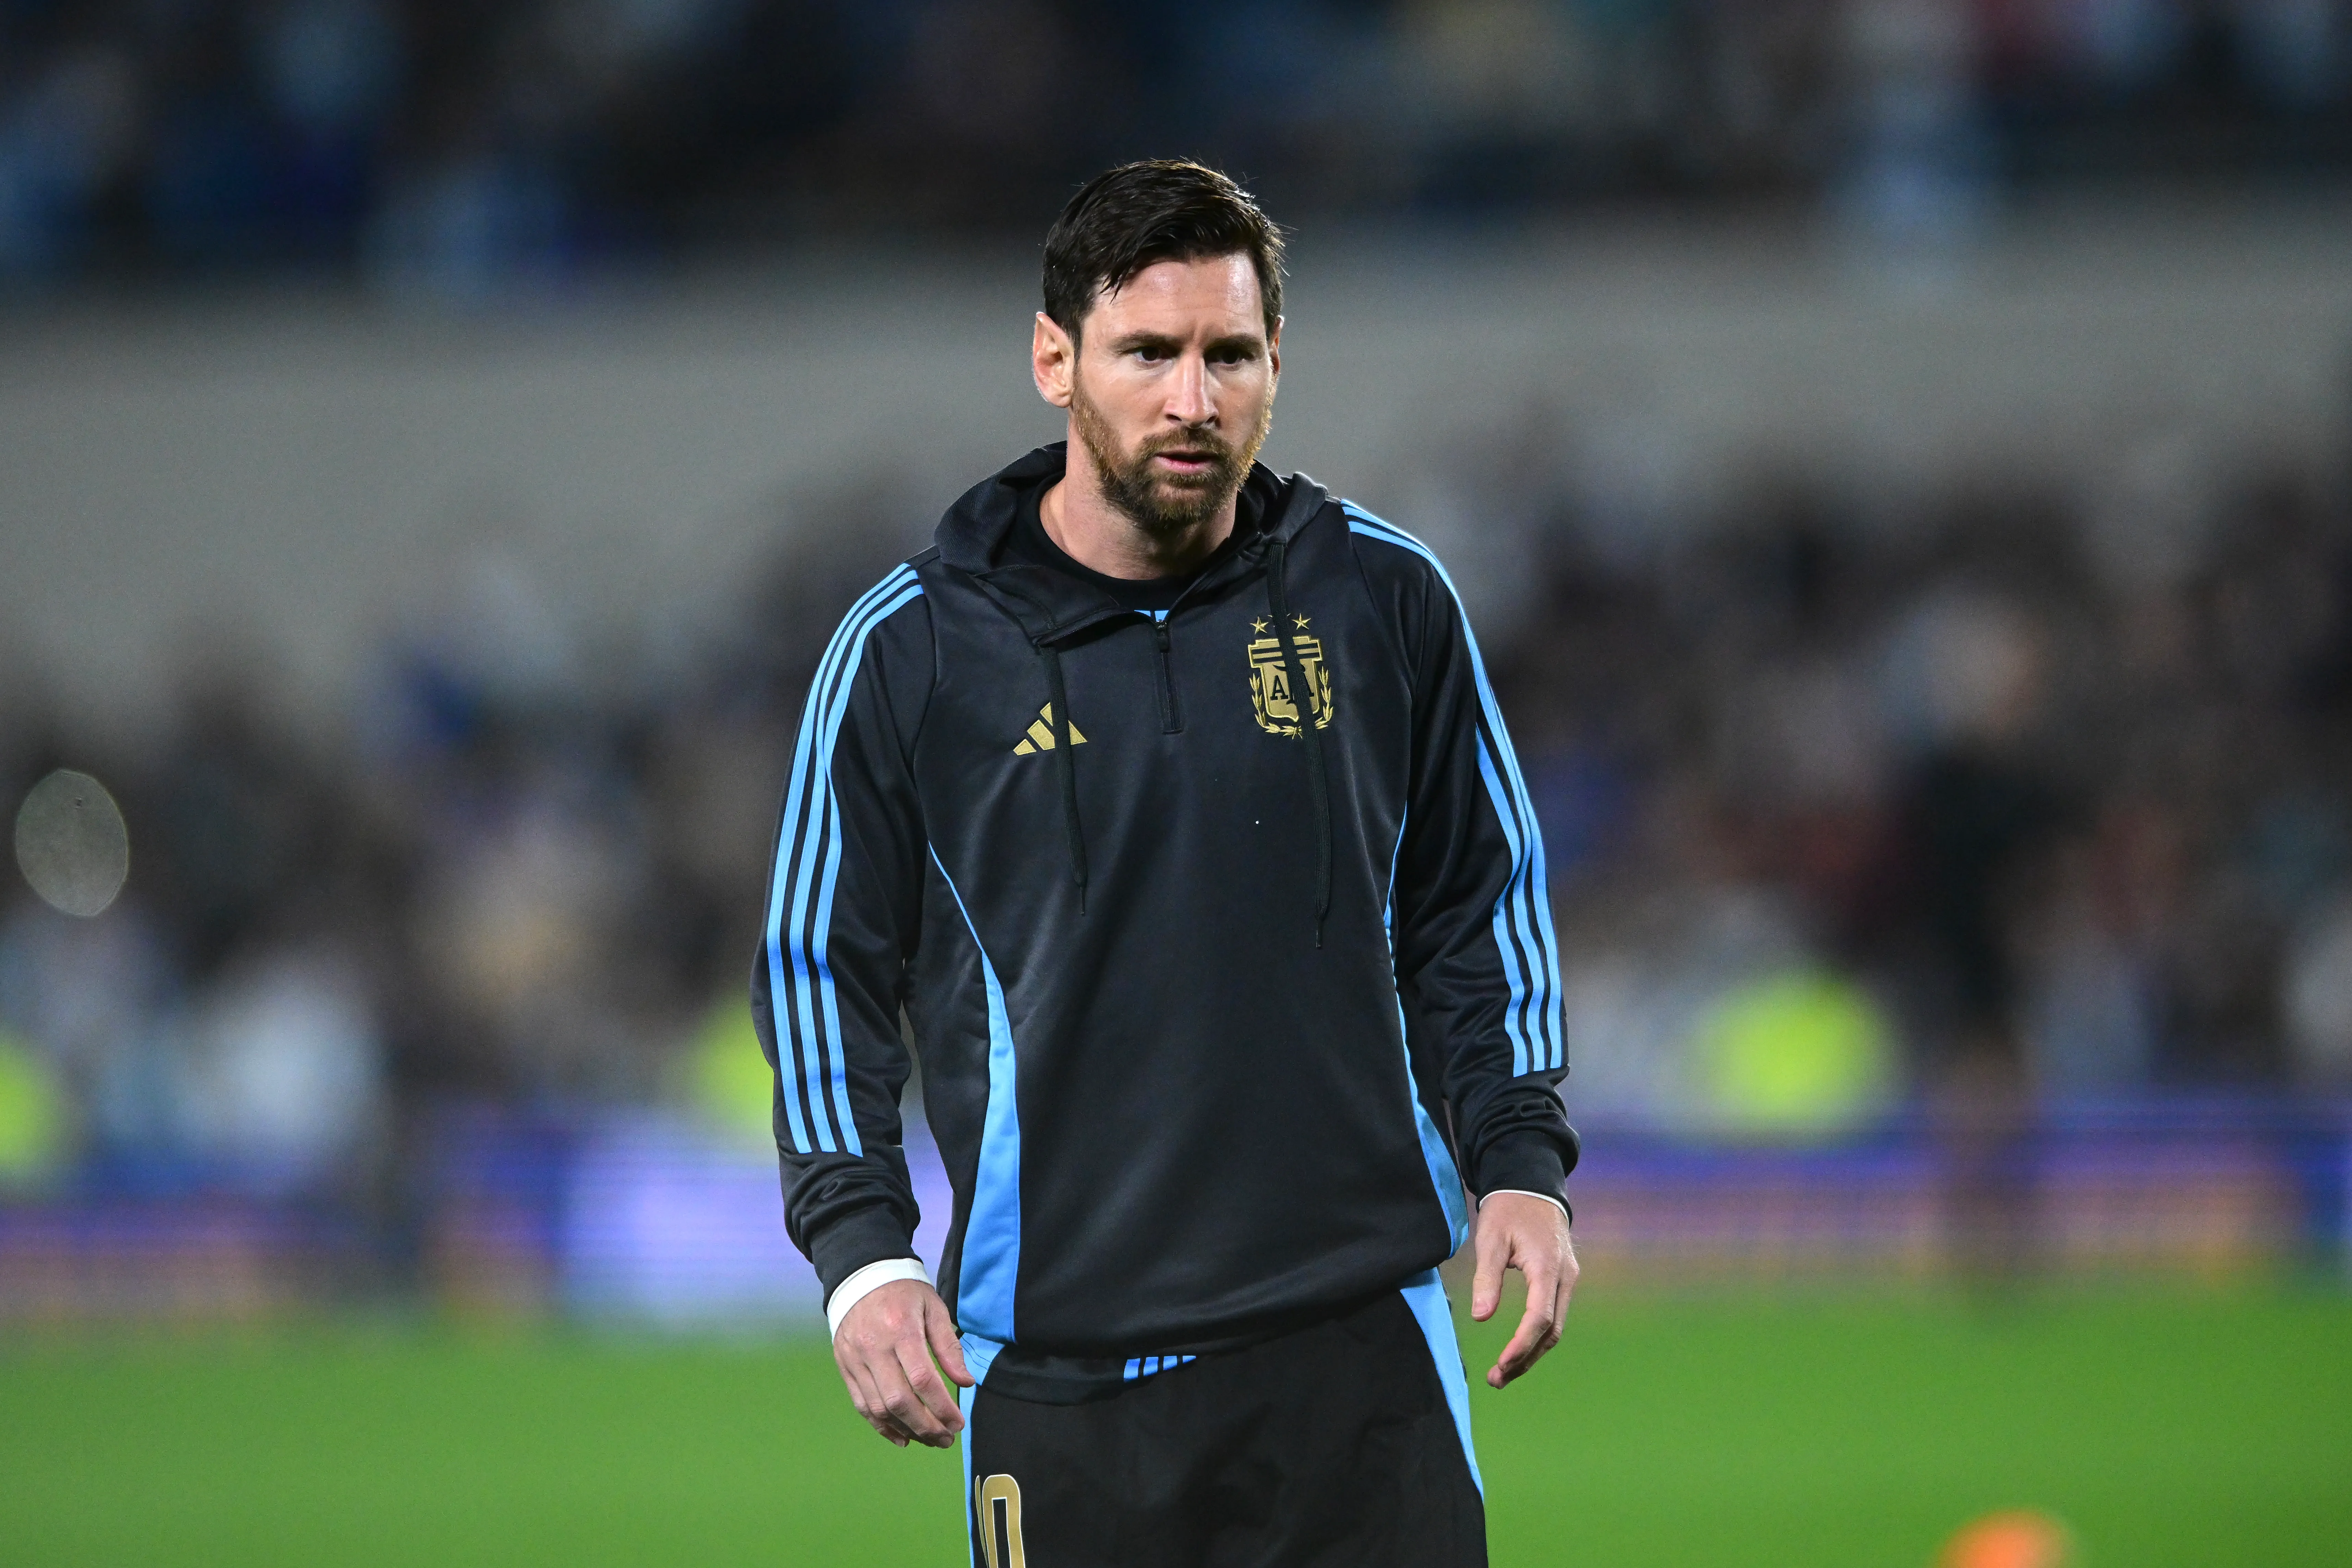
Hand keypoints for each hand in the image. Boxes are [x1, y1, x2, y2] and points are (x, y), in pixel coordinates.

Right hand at [832, 1279, 974, 1447]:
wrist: (861, 1276)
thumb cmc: (904, 1292)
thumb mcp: (934, 1308)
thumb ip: (949, 1347)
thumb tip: (965, 1383)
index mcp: (900, 1330)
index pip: (923, 1380)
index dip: (942, 1407)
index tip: (958, 1423)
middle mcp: (874, 1348)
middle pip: (899, 1400)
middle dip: (926, 1427)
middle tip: (946, 1439)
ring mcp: (855, 1359)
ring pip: (879, 1408)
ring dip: (907, 1430)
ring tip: (930, 1440)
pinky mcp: (845, 1367)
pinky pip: (862, 1405)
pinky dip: (882, 1426)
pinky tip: (902, 1437)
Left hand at [1468, 1192, 1577, 1388]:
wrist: (1532, 1185)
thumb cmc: (1508, 1210)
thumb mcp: (1490, 1238)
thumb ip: (1486, 1277)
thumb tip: (1481, 1317)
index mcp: (1548, 1267)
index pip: (1539, 1317)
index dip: (1521, 1345)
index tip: (1501, 1364)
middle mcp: (1565, 1277)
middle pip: (1551, 1331)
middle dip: (1526, 1358)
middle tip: (1497, 1379)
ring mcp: (1568, 1278)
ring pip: (1555, 1327)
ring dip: (1532, 1352)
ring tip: (1503, 1372)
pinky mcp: (1563, 1279)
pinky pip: (1554, 1315)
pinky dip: (1537, 1336)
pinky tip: (1519, 1348)